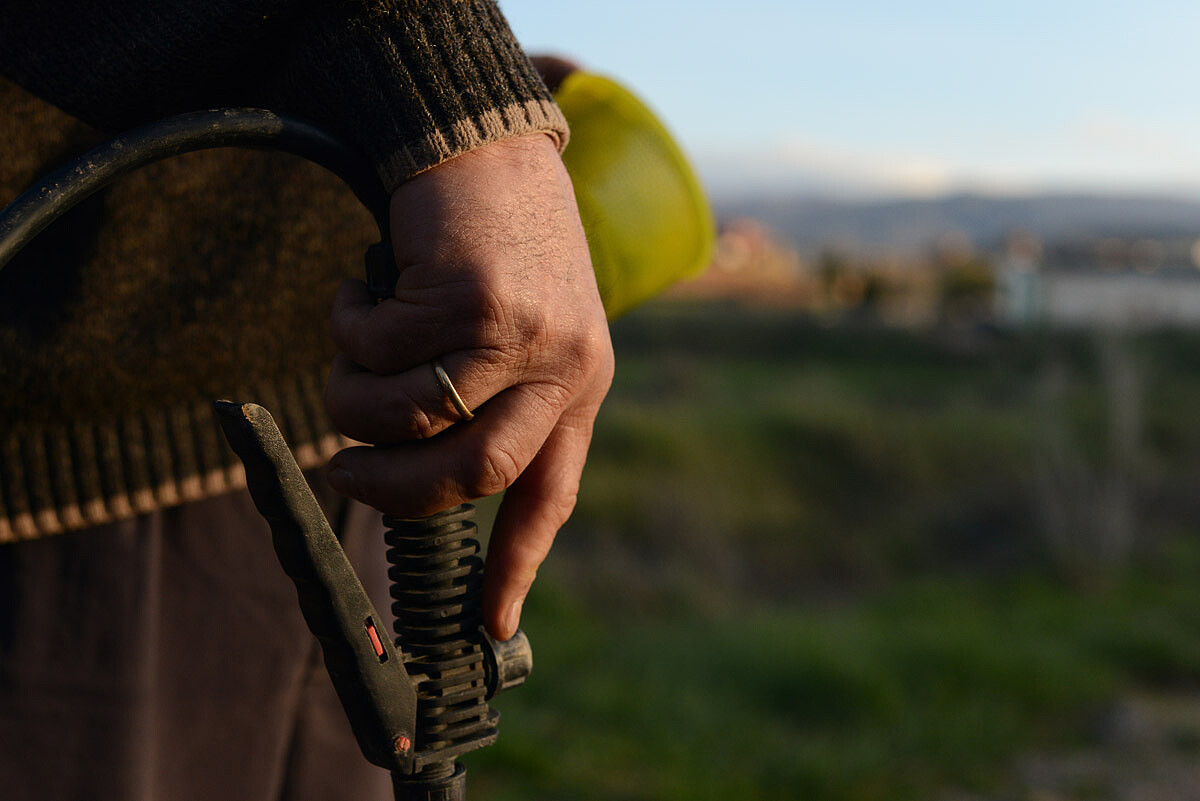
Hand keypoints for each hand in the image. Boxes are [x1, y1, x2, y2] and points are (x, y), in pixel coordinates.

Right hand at [323, 133, 613, 640]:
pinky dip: (347, 327)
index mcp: (581, 384)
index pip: (552, 491)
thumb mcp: (523, 324)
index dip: (518, 563)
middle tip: (345, 474)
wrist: (486, 140)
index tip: (492, 624)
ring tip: (346, 353)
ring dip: (352, 396)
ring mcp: (523, 334)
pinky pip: (377, 351)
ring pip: (408, 414)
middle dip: (393, 491)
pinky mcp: (472, 298)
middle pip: (472, 474)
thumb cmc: (496, 240)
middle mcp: (565, 366)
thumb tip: (423, 476)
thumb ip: (497, 396)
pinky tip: (361, 288)